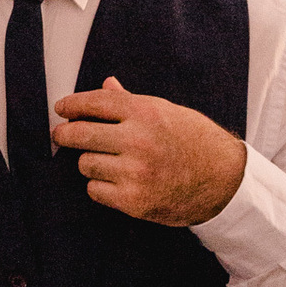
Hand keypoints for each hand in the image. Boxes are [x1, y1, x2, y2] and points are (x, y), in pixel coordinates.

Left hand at [52, 76, 245, 224]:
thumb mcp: (167, 113)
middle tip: (61, 135)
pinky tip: (115, 181)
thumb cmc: (195, 142)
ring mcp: (135, 172)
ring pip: (86, 163)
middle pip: (81, 134)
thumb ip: (131, 102)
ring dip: (90, 162)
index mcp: (146, 113)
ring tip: (107, 160)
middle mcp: (138, 141)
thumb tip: (106, 86)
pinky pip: (95, 190)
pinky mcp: (134, 200)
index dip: (72, 104)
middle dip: (65, 134)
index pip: (96, 103)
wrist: (224, 181)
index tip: (61, 108)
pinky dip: (100, 185)